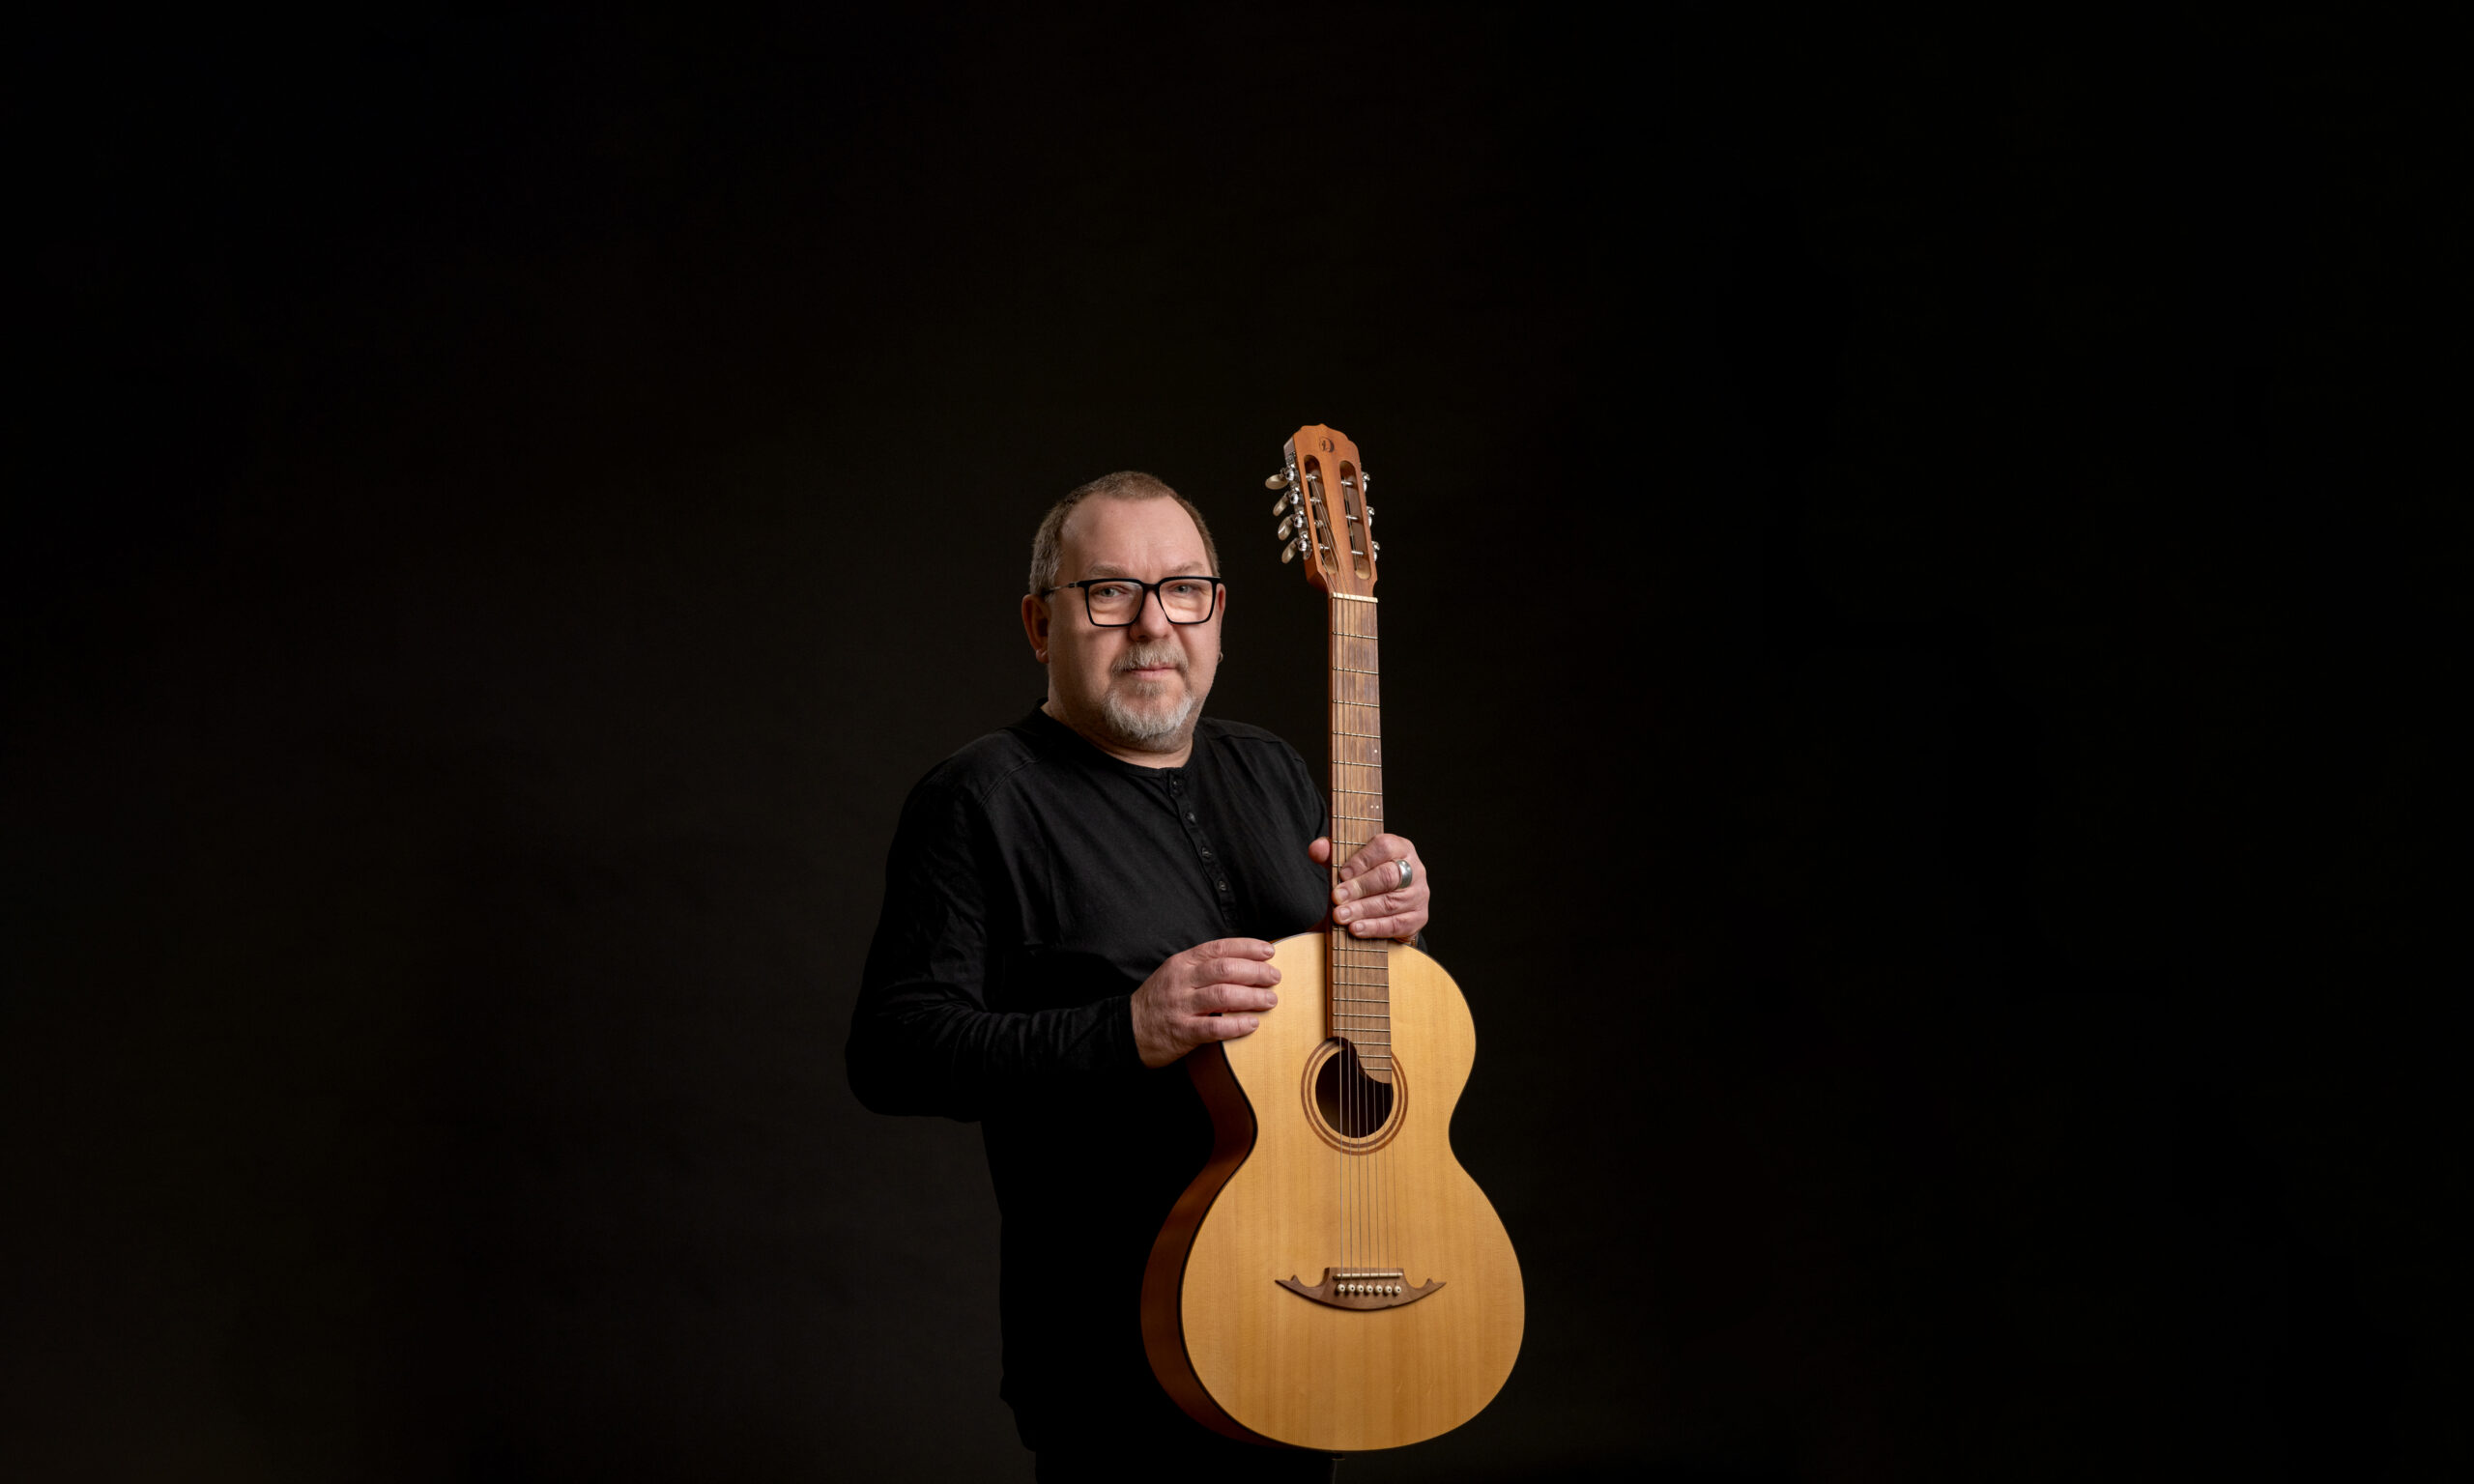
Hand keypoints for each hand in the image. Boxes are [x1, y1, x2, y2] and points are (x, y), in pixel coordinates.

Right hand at [1130, 938, 1282, 1068]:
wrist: (1127, 1029)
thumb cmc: (1160, 1000)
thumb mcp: (1176, 974)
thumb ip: (1204, 967)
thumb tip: (1245, 962)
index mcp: (1182, 963)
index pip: (1219, 948)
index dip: (1247, 948)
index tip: (1269, 952)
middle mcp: (1181, 981)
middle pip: (1225, 969)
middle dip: (1255, 972)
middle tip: (1274, 978)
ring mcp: (1180, 1006)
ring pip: (1222, 995)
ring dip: (1251, 997)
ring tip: (1270, 1001)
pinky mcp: (1181, 1031)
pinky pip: (1213, 1026)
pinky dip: (1236, 1024)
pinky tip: (1252, 1024)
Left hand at [1309, 833, 1429, 942]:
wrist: (1383, 903)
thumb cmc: (1365, 877)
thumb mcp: (1348, 862)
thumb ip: (1331, 853)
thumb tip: (1316, 849)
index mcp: (1400, 847)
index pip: (1385, 847)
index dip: (1362, 860)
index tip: (1342, 873)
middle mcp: (1415, 869)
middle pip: (1388, 876)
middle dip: (1359, 888)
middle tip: (1336, 898)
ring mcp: (1419, 895)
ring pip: (1391, 902)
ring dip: (1362, 910)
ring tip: (1340, 916)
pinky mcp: (1417, 918)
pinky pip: (1396, 924)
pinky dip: (1374, 927)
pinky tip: (1355, 929)